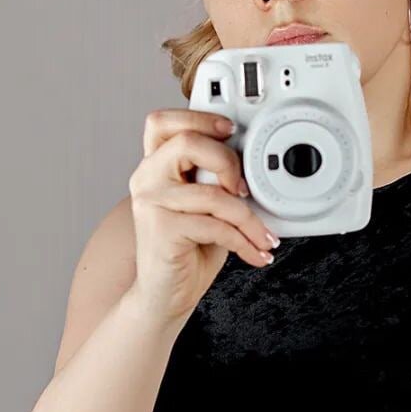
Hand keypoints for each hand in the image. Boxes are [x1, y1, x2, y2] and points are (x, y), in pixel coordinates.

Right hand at [127, 108, 278, 319]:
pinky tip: (256, 252)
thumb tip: (251, 161)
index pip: (163, 122)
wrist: (166, 294)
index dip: (198, 117)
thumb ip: (215, 177)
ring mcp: (151, 203)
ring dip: (250, 220)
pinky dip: (245, 242)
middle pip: (186, 143)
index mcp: (155, 165)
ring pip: (213, 194)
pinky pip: (216, 227)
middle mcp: (147, 178)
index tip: (230, 131)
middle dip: (228, 161)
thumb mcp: (206, 204)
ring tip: (263, 236)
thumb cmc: (190, 246)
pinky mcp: (162, 230)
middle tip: (245, 189)